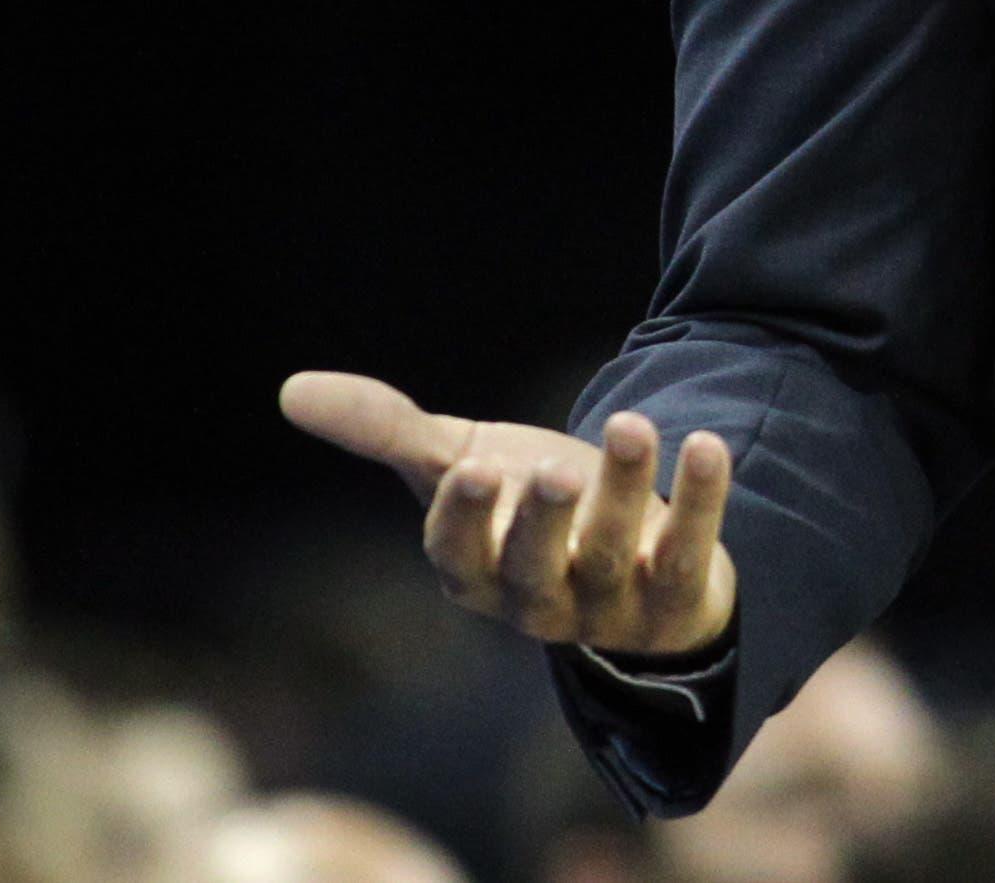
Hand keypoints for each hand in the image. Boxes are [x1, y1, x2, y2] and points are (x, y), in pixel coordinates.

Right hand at [277, 370, 738, 657]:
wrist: (627, 559)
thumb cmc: (523, 509)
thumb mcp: (457, 464)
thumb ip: (384, 430)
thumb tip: (289, 389)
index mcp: (475, 572)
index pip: (459, 557)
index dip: (464, 520)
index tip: (472, 469)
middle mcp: (536, 600)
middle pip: (534, 570)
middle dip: (542, 520)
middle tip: (555, 468)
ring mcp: (607, 605)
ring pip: (614, 554)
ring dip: (625, 490)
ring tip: (632, 424)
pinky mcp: (674, 597)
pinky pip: (689, 554)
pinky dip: (701, 500)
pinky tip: (705, 443)